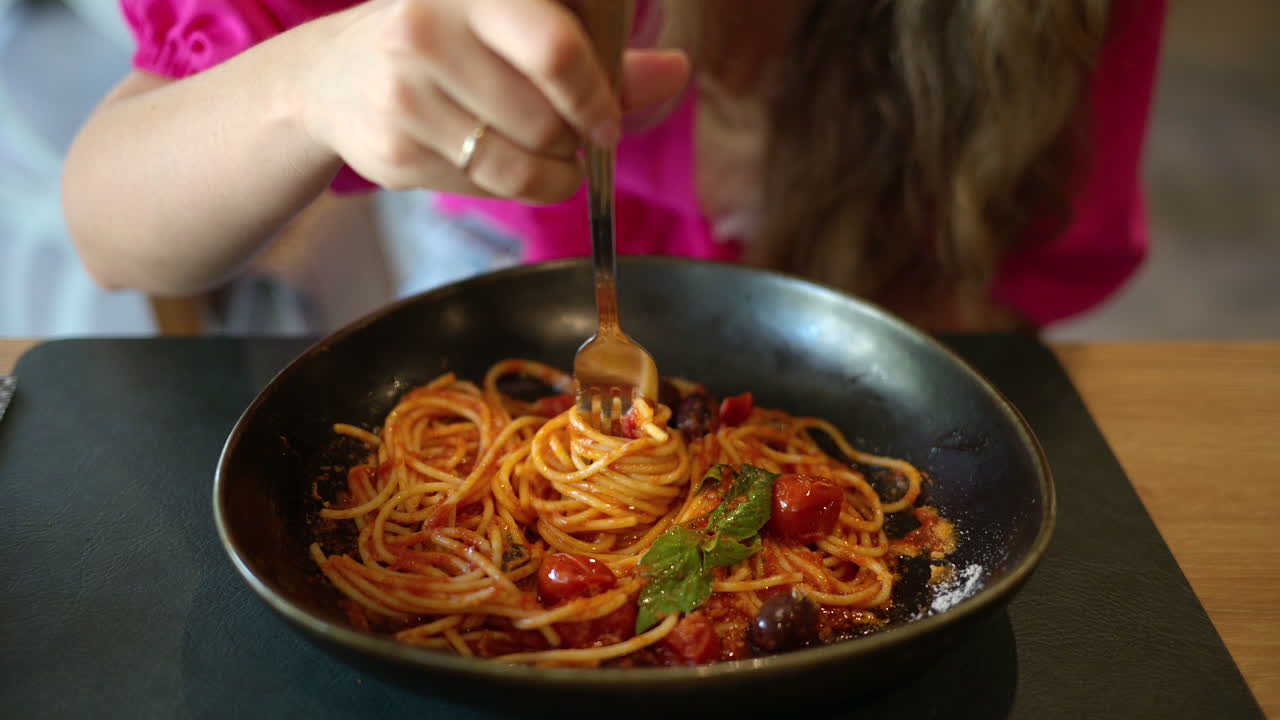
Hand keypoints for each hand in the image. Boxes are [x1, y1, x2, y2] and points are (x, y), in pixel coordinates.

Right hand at [294, 0, 688, 201]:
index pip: (556, 51)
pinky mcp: (391, 150)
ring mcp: (401, 93)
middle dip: (573, 140)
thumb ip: (598, 54)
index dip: (598, 97)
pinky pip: (485, 189)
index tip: (607, 122)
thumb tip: (675, 74)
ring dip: (551, 174)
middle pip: (545, 119)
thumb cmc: (447, 43)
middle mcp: (425, 30)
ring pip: (518, 165)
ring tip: (545, 156)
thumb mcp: (517, 26)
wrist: (330, 78)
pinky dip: (509, 187)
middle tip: (568, 134)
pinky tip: (491, 158)